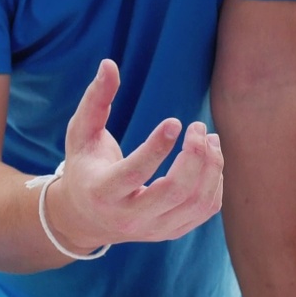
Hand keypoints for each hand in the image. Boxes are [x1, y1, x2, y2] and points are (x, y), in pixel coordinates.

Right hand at [44, 59, 223, 253]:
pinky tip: (210, 159)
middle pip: (173, 192)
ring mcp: (152, 230)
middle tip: (198, 127)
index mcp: (102, 192)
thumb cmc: (84, 165)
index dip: (158, 148)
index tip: (176, 121)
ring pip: (195, 204)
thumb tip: (109, 64)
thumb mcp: (81, 133)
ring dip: (210, 167)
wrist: (85, 217)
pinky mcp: (170, 233)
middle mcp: (128, 218)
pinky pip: (204, 211)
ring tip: (209, 138)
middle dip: (195, 157)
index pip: (134, 174)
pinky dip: (215, 182)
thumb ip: (95, 100)